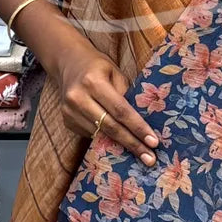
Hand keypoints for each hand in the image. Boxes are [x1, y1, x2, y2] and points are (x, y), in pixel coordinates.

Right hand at [52, 36, 159, 165]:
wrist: (69, 63)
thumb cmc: (99, 67)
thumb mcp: (116, 73)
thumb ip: (127, 95)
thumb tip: (145, 121)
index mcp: (93, 82)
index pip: (120, 110)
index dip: (138, 127)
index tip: (154, 142)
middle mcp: (78, 98)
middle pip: (110, 127)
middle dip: (132, 144)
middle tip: (150, 159)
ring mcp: (69, 112)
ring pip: (100, 135)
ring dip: (121, 146)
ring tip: (140, 155)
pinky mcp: (67, 121)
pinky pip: (91, 135)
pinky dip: (107, 140)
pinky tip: (120, 145)